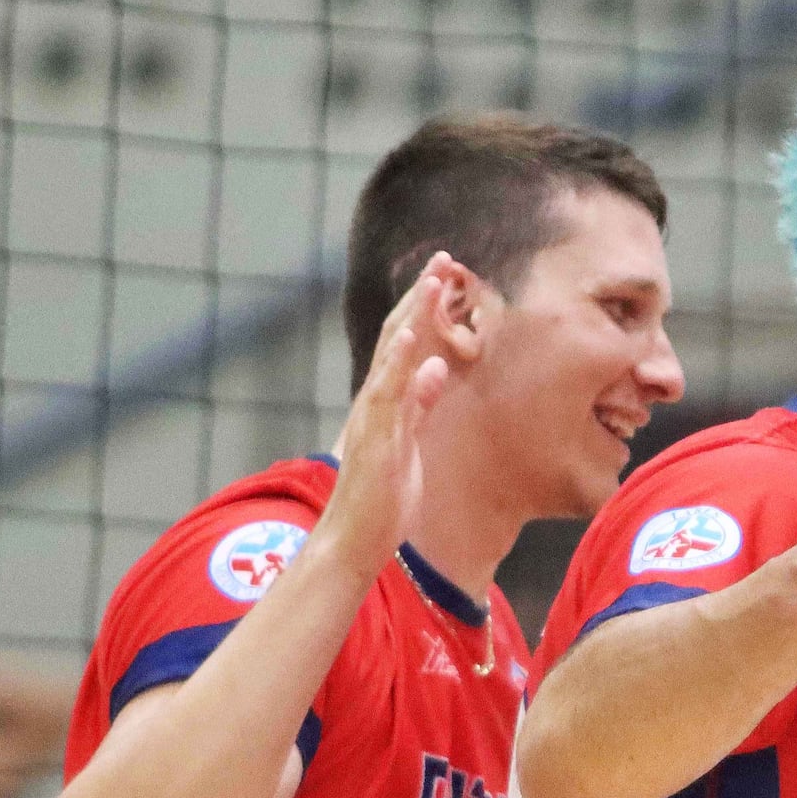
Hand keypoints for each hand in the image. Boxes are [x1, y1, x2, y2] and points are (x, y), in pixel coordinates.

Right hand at [318, 256, 459, 571]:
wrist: (352, 539)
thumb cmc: (382, 498)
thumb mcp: (410, 442)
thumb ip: (421, 405)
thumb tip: (438, 367)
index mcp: (385, 401)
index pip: (404, 343)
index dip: (423, 308)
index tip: (444, 275)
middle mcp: (374, 399)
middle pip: (397, 335)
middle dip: (420, 296)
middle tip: (443, 258)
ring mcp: (373, 416)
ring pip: (392, 355)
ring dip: (414, 315)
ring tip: (434, 280)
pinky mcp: (377, 437)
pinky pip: (390, 394)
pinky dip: (402, 363)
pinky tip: (416, 335)